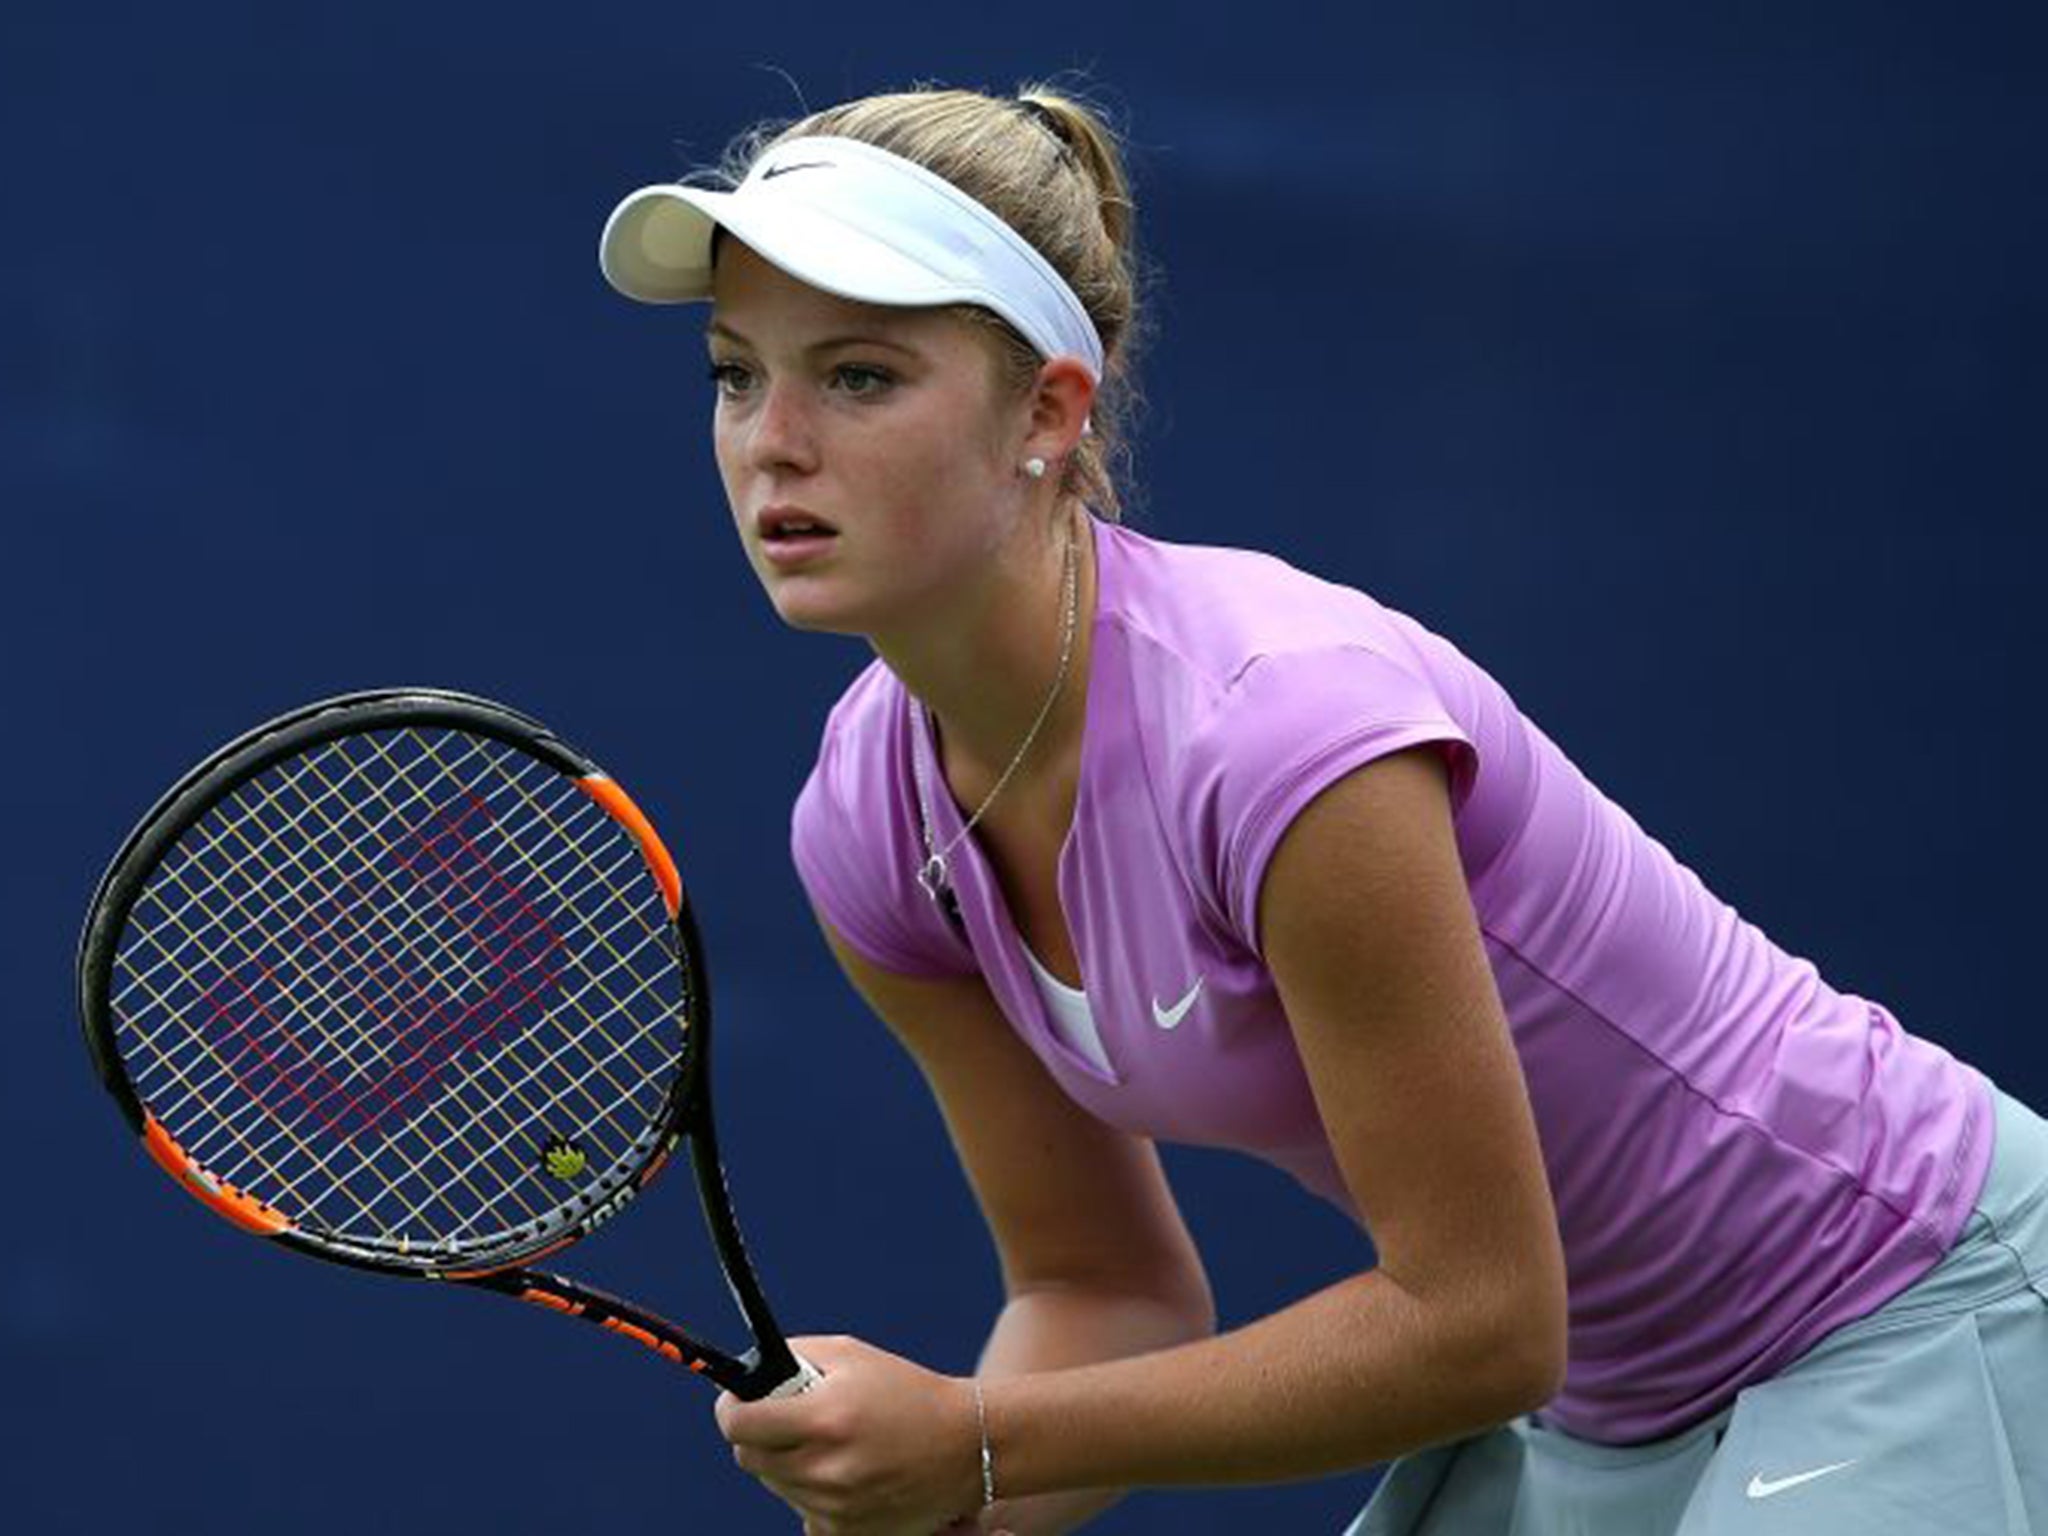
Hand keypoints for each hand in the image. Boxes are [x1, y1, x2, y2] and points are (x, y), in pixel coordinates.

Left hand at [715, 1335, 993, 1535]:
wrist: (965, 1445)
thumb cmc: (906, 1391)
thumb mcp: (849, 1354)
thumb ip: (791, 1358)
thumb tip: (745, 1375)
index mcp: (824, 1419)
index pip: (737, 1425)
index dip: (731, 1408)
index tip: (737, 1401)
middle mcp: (826, 1469)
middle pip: (748, 1458)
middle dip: (760, 1434)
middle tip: (789, 1419)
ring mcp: (836, 1508)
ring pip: (775, 1484)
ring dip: (789, 1463)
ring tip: (832, 1444)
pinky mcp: (847, 1533)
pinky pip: (803, 1511)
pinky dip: (813, 1493)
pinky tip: (847, 1473)